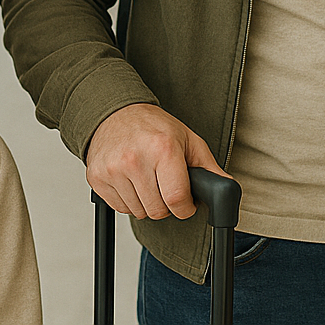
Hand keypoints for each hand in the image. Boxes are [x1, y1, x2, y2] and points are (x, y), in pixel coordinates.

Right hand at [85, 103, 227, 220]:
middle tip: (164, 184)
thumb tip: (227, 190)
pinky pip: (120, 208)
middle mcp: (135, 159)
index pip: (177, 200)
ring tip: (146, 178)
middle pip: (158, 211)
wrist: (114, 112)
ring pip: (139, 212)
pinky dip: (128, 200)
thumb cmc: (153, 126)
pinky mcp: (97, 177)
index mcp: (163, 149)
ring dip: (146, 202)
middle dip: (166, 204)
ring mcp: (113, 169)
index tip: (185, 201)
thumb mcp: (187, 139)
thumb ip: (209, 167)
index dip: (186, 207)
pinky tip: (131, 180)